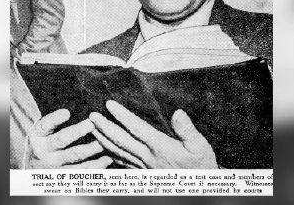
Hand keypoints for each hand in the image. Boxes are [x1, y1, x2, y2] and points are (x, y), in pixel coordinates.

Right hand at [27, 108, 111, 168]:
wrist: (36, 168)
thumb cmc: (46, 140)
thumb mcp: (46, 130)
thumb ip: (58, 119)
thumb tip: (85, 103)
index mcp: (38, 135)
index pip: (45, 125)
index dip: (55, 119)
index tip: (67, 112)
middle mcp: (44, 150)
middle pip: (62, 140)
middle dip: (78, 131)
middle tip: (93, 123)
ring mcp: (54, 164)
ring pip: (74, 156)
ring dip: (92, 148)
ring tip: (106, 141)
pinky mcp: (64, 175)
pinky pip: (81, 170)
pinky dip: (96, 164)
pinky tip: (109, 158)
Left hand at [89, 100, 217, 168]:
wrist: (198, 188)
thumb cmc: (201, 165)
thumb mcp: (200, 146)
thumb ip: (187, 130)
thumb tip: (178, 112)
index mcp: (160, 147)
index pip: (136, 128)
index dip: (122, 116)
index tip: (110, 104)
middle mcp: (148, 157)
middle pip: (121, 141)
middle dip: (105, 127)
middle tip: (92, 116)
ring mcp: (143, 166)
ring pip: (117, 153)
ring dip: (103, 141)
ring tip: (92, 129)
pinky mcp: (143, 173)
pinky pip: (122, 164)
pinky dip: (110, 155)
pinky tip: (104, 150)